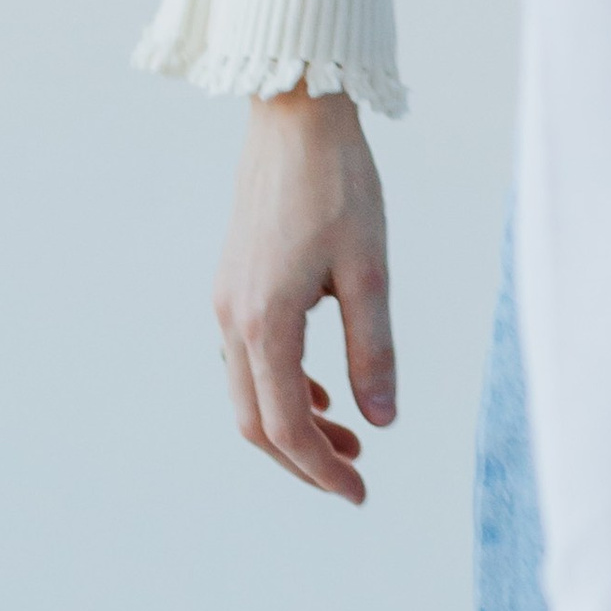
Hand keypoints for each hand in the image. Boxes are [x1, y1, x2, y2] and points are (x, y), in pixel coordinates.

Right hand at [214, 86, 395, 502]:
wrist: (295, 117)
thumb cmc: (339, 185)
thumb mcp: (369, 273)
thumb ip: (374, 351)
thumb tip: (382, 419)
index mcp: (266, 323)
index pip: (288, 425)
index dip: (321, 469)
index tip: (358, 493)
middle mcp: (234, 320)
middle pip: (258, 424)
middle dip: (304, 461)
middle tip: (353, 479)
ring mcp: (227, 304)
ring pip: (250, 396)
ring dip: (295, 428)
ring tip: (350, 440)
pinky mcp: (234, 287)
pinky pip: (248, 363)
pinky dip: (283, 391)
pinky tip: (325, 394)